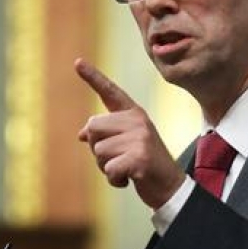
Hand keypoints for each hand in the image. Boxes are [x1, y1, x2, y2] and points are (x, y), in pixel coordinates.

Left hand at [75, 58, 185, 208]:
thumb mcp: (125, 144)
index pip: (109, 92)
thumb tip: (82, 134)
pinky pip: (109, 168)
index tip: (77, 62)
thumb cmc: (144, 164)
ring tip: (126, 168)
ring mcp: (140, 137)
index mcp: (134, 113)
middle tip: (119, 158)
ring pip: (98, 151)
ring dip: (106, 167)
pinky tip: (129, 179)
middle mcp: (137, 120)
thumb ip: (106, 135)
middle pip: (93, 127)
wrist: (170, 186)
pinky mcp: (139, 157)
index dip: (92, 76)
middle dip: (98, 149)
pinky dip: (114, 179)